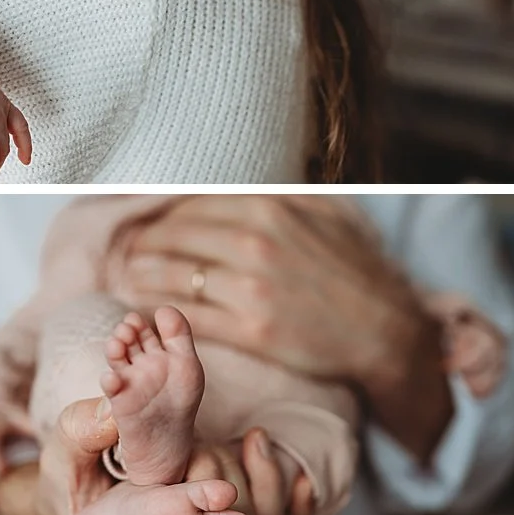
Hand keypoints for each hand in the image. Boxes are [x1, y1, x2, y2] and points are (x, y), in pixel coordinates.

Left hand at [109, 196, 417, 384]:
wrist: (387, 331)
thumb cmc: (353, 269)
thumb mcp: (322, 211)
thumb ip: (275, 193)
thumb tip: (227, 184)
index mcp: (268, 208)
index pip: (190, 206)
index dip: (160, 216)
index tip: (144, 223)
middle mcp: (256, 243)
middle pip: (174, 238)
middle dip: (143, 244)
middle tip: (126, 249)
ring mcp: (252, 288)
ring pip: (174, 277)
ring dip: (141, 275)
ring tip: (126, 275)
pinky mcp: (252, 330)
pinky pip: (189, 315)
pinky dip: (160, 310)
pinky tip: (145, 307)